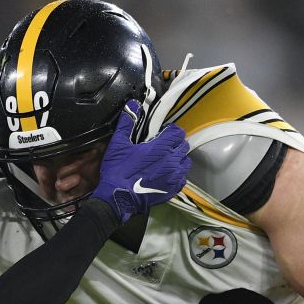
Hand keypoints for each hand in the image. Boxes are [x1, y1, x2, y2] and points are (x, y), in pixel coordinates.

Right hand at [91, 101, 189, 222]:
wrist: (118, 198)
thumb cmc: (118, 171)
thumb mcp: (118, 144)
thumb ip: (127, 123)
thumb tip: (132, 105)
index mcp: (161, 147)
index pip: (178, 132)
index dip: (170, 131)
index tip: (162, 134)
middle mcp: (172, 160)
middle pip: (183, 146)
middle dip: (175, 144)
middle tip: (162, 147)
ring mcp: (174, 176)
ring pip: (185, 162)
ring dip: (177, 159)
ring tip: (165, 161)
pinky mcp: (173, 189)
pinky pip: (182, 179)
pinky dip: (176, 175)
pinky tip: (165, 175)